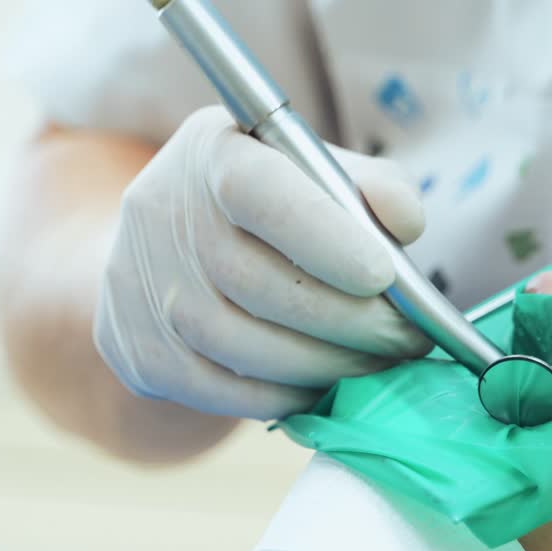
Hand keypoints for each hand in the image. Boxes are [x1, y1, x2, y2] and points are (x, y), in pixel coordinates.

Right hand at [94, 106, 431, 418]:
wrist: (158, 255)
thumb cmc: (262, 208)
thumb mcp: (308, 170)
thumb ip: (366, 183)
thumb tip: (406, 223)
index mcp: (212, 154)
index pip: (261, 194)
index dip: (325, 238)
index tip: (386, 276)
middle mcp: (163, 217)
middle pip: (260, 284)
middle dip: (351, 321)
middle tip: (409, 339)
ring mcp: (144, 292)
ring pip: (247, 347)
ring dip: (328, 365)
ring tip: (380, 363)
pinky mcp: (142, 356)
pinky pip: (227, 392)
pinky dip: (290, 395)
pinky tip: (327, 384)